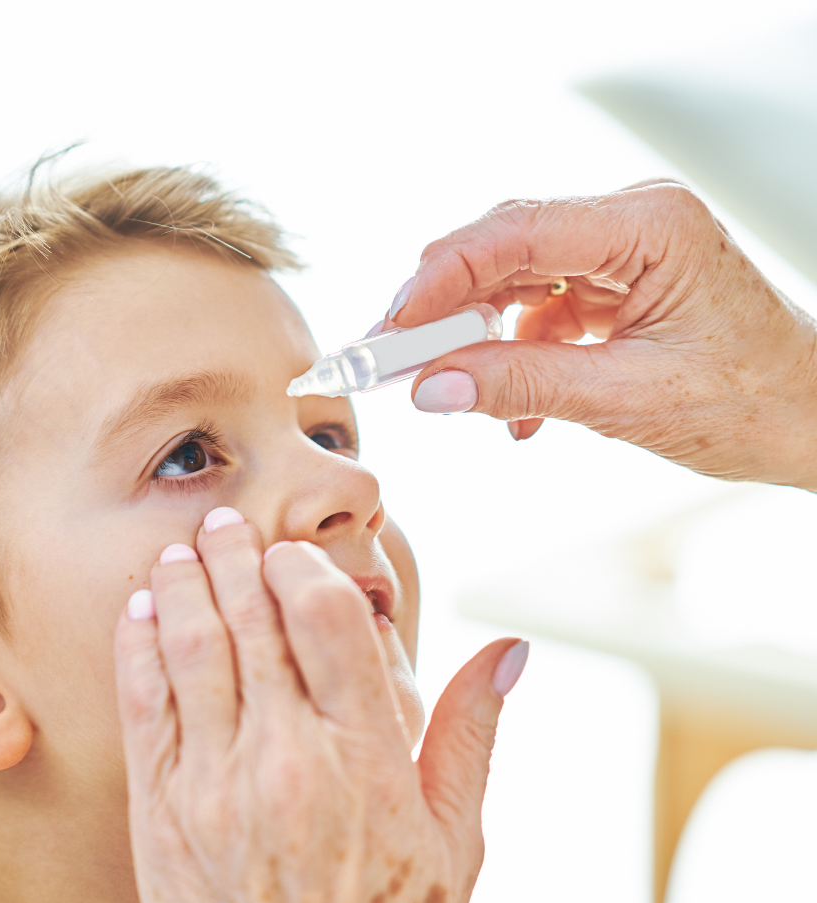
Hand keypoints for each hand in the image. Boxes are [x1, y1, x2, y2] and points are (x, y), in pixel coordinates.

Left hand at [113, 509, 526, 902]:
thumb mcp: (459, 842)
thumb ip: (471, 732)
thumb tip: (509, 649)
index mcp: (368, 759)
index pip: (329, 617)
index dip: (307, 566)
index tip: (295, 552)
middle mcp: (288, 759)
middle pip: (253, 617)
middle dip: (236, 555)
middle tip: (225, 521)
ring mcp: (215, 785)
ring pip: (193, 647)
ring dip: (183, 584)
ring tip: (180, 549)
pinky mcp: (162, 814)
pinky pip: (145, 705)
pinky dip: (140, 646)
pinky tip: (143, 612)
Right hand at [387, 180, 816, 489]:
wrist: (806, 419)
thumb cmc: (750, 402)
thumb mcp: (627, 398)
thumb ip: (523, 385)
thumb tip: (431, 387)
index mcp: (651, 225)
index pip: (517, 232)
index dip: (440, 277)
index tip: (389, 325)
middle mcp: (631, 221)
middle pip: (504, 247)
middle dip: (442, 307)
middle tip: (388, 358)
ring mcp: (619, 251)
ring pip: (511, 279)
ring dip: (475, 337)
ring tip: (448, 389)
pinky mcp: (610, 284)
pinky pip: (535, 310)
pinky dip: (511, 357)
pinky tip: (514, 410)